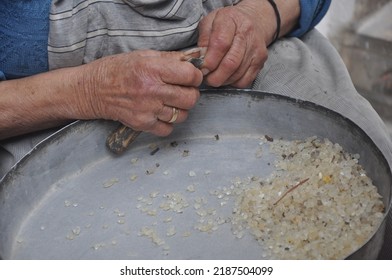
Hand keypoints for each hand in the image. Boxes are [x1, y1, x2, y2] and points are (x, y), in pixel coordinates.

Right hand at [80, 50, 202, 135]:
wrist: (93, 90)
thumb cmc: (117, 70)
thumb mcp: (143, 55)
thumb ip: (171, 58)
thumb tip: (194, 59)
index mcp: (152, 69)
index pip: (190, 75)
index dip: (195, 76)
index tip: (190, 76)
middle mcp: (151, 91)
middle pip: (190, 98)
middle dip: (191, 93)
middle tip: (183, 90)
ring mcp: (147, 110)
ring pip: (182, 116)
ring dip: (181, 109)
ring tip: (170, 101)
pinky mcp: (142, 124)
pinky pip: (168, 129)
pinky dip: (168, 123)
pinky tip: (161, 113)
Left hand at [197, 0, 275, 87]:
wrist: (255, 20)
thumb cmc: (228, 23)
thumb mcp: (210, 21)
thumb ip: (203, 39)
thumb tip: (199, 58)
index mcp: (231, 20)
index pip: (220, 44)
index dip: (210, 61)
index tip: (202, 68)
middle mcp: (246, 34)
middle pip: (230, 63)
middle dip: (214, 76)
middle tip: (206, 77)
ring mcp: (256, 49)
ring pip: (237, 74)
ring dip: (222, 80)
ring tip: (214, 77)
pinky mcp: (260, 62)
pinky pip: (245, 81)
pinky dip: (233, 83)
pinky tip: (227, 77)